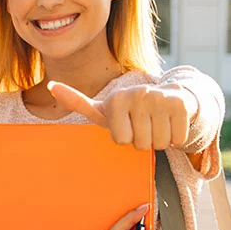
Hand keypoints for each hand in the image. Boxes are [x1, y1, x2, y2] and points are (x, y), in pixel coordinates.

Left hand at [48, 81, 196, 150]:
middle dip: (144, 141)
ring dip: (160, 140)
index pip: (121, 140)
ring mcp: (160, 98)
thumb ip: (77, 102)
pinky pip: (178, 139)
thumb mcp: (103, 109)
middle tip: (144, 125)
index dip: (125, 138)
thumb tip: (50, 85)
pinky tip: (171, 123)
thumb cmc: (130, 110)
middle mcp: (138, 94)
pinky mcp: (180, 104)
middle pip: (141, 144)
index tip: (126, 125)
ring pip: (160, 143)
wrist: (169, 97)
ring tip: (157, 123)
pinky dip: (176, 138)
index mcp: (116, 99)